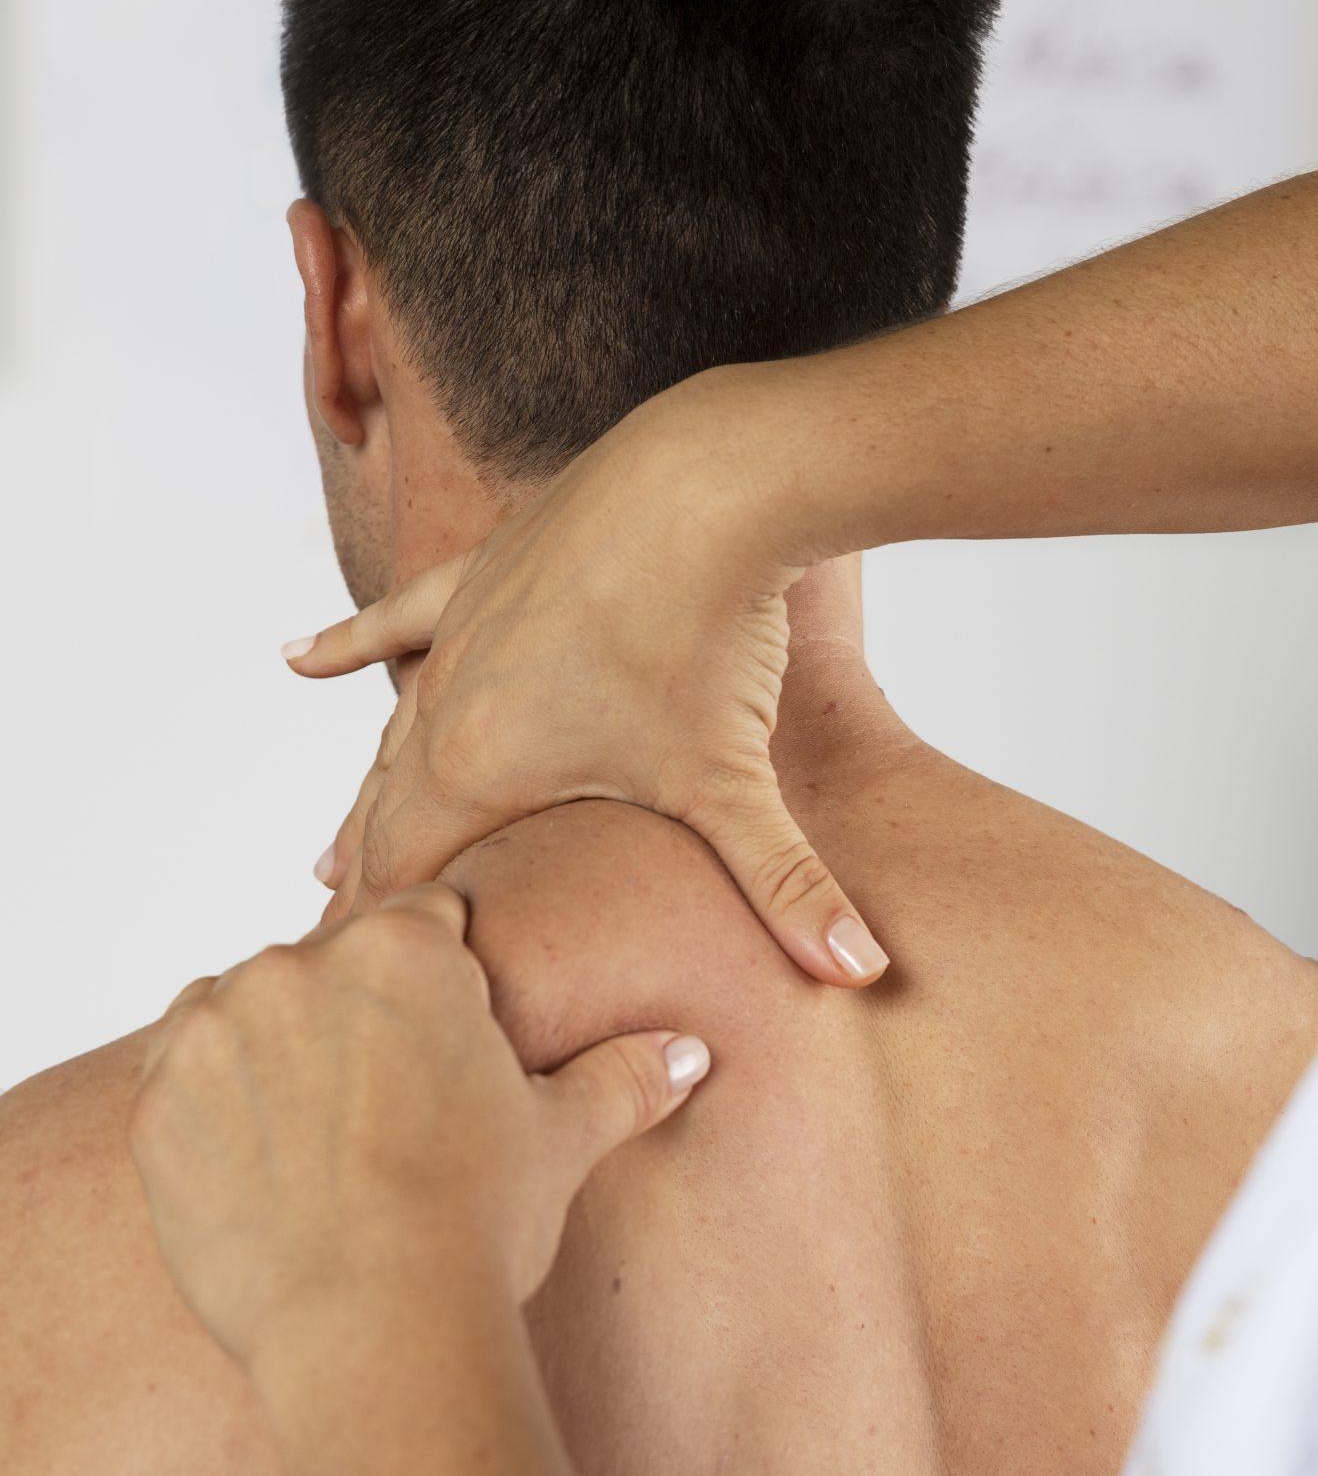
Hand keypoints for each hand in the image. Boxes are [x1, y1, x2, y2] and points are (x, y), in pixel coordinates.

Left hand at [129, 885, 709, 1375]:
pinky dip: (210, 1112)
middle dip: (353, 1021)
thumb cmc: (477, 1224)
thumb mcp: (561, 1141)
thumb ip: (621, 1078)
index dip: (444, 986)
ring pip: (242, 1012)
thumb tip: (690, 1054)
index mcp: (406, 950)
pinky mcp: (157, 1102)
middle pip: (327, 967)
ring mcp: (216, 1030)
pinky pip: (176, 1078)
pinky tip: (261, 1173)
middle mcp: (298, 966)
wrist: (373, 1328)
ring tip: (323, 1149)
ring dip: (272, 1056)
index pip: (425, 921)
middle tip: (389, 1115)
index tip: (448, 1046)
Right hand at [286, 368, 887, 989]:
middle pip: (389, 815)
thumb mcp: (736, 782)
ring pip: (393, 732)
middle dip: (367, 891)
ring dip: (366, 798)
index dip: (387, 943)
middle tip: (332, 957)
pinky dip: (353, 645)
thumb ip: (788, 890)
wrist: (709, 478)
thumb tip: (862, 977)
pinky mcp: (487, 568)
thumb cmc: (712, 631)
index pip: (411, 880)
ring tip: (327, 862)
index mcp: (480, 765)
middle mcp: (447, 699)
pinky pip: (401, 618)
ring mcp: (460, 629)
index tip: (357, 998)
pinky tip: (298, 659)